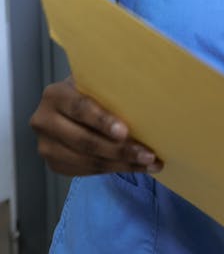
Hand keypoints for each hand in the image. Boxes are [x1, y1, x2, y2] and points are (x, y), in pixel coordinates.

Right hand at [30, 77, 163, 175]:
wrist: (70, 104)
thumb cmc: (91, 89)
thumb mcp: (96, 81)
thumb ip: (111, 87)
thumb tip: (148, 94)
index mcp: (55, 94)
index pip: (80, 109)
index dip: (103, 121)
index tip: (125, 132)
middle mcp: (44, 120)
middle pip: (84, 141)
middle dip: (120, 150)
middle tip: (149, 155)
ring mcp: (46, 145)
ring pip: (87, 161)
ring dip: (122, 164)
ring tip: (150, 164)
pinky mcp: (54, 163)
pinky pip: (86, 171)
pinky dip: (113, 169)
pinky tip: (135, 166)